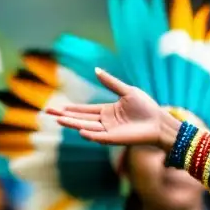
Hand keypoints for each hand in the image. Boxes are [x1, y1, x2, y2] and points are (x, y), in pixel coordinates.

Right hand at [47, 68, 166, 147]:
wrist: (159, 121)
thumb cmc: (147, 107)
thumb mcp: (127, 91)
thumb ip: (111, 83)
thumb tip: (96, 70)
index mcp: (107, 111)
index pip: (85, 110)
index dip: (71, 109)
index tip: (57, 107)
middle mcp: (105, 122)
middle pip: (81, 119)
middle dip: (66, 116)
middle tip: (49, 112)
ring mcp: (109, 131)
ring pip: (87, 127)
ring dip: (73, 124)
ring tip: (59, 120)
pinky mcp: (116, 139)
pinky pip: (100, 137)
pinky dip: (90, 135)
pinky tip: (80, 131)